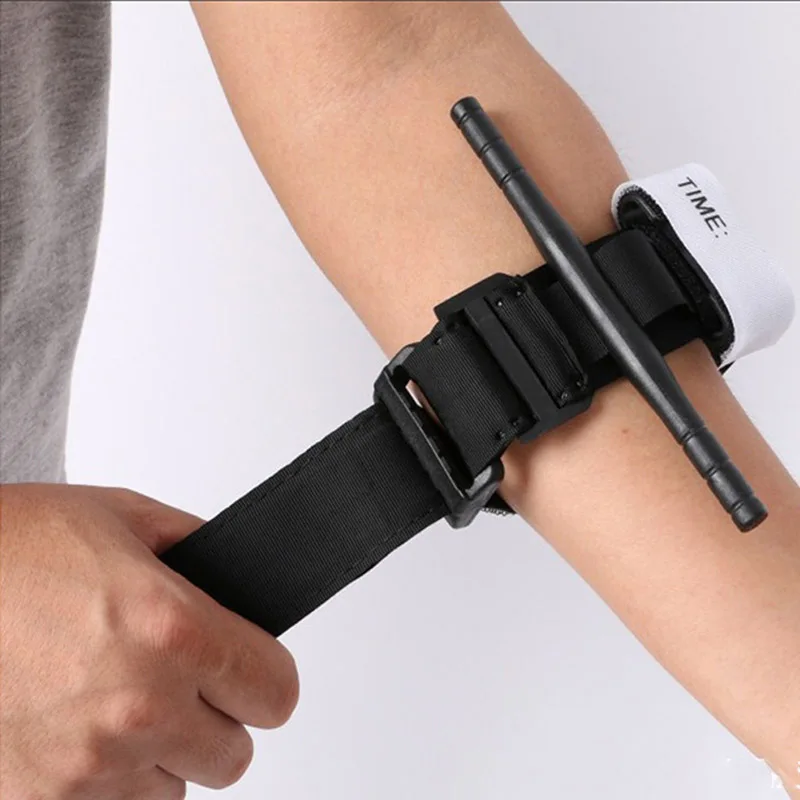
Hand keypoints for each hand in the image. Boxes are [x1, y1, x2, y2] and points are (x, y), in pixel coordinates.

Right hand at [0, 484, 298, 798]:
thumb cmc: (15, 545)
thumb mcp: (126, 516)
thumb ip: (200, 548)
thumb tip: (244, 578)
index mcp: (173, 629)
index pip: (276, 692)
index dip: (267, 678)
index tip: (250, 670)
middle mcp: (138, 705)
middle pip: (234, 754)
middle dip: (217, 718)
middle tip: (182, 683)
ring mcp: (86, 764)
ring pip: (174, 790)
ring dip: (161, 755)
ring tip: (119, 700)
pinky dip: (110, 781)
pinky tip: (82, 730)